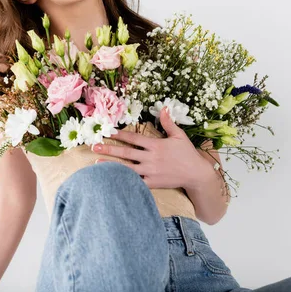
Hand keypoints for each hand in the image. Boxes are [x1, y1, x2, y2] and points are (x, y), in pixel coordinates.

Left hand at [92, 106, 207, 189]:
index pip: (134, 138)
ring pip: (127, 167)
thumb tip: (163, 108)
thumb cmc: (188, 153)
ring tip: (97, 162)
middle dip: (109, 148)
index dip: (120, 134)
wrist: (196, 174)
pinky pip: (135, 182)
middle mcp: (151, 158)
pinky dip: (124, 181)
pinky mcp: (153, 183)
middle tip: (94, 146)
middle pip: (126, 152)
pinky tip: (112, 179)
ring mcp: (151, 171)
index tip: (108, 131)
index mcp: (156, 145)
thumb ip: (169, 123)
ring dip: (111, 164)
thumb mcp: (179, 136)